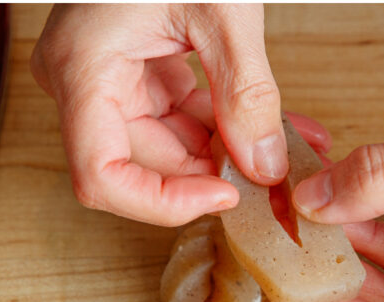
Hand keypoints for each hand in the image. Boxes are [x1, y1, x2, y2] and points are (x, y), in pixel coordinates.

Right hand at [32, 4, 289, 225]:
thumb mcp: (223, 12)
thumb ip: (247, 92)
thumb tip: (265, 164)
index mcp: (85, 69)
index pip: (101, 176)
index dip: (163, 201)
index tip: (226, 195)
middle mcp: (86, 80)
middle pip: (147, 162)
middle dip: (220, 173)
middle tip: (285, 177)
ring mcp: (110, 75)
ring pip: (172, 142)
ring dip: (235, 151)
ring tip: (297, 147)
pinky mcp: (140, 68)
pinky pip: (183, 113)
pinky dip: (231, 122)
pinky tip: (281, 127)